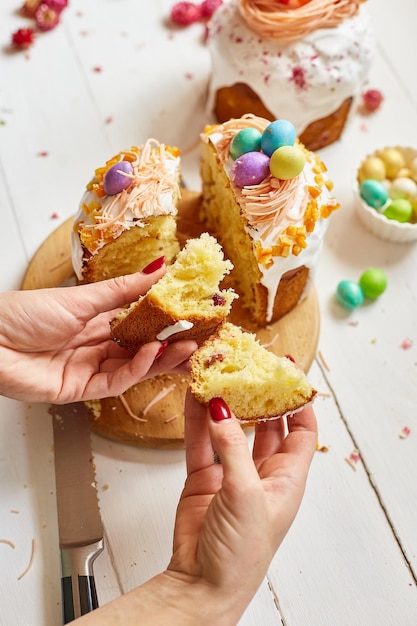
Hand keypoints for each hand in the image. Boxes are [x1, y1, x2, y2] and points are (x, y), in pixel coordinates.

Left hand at [0, 268, 196, 403]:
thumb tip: (161, 266)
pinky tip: (152, 354)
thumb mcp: (83, 297)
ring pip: (134, 367)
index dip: (167, 320)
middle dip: (172, 344)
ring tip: (188, 346)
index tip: (193, 314)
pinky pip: (115, 382)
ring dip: (162, 358)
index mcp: (96, 321)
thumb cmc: (25, 312)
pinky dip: (136, 369)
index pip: (140, 322)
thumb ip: (125, 289)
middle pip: (142, 348)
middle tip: (202, 338)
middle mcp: (96, 346)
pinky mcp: (80, 390)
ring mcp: (89, 369)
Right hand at [74, 394, 316, 625]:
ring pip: (229, 428)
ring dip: (224, 404)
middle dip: (259, 396)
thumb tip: (221, 409)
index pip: (301, 431)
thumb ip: (233, 449)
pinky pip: (201, 442)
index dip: (299, 400)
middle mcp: (261, 473)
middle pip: (265, 424)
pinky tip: (193, 399)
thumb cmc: (240, 554)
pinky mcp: (204, 478)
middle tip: (249, 366)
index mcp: (286, 480)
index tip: (291, 371)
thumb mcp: (246, 496)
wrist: (201, 585)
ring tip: (217, 375)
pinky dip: (197, 421)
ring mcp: (231, 474)